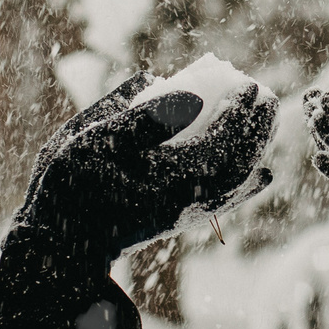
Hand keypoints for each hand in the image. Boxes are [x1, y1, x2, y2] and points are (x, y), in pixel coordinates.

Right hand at [12, 72, 277, 263]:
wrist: (60, 243)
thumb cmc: (70, 186)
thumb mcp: (94, 142)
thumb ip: (143, 119)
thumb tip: (192, 96)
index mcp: (169, 182)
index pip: (220, 145)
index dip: (237, 114)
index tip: (246, 85)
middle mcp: (186, 202)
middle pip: (239, 164)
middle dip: (256, 128)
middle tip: (267, 94)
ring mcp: (185, 215)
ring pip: (236, 184)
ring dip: (254, 150)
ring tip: (265, 120)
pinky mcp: (178, 221)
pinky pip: (224, 204)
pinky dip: (246, 186)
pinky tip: (262, 174)